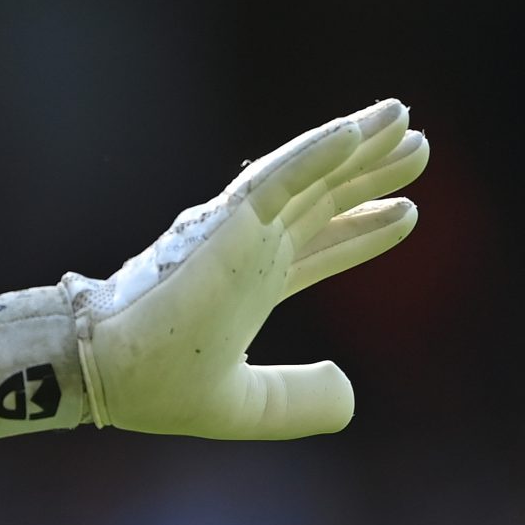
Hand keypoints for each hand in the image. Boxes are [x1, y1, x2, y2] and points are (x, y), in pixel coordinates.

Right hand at [0, 99, 428, 441]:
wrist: (107, 371)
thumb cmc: (154, 384)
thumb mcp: (246, 406)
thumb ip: (300, 401)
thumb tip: (350, 391)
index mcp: (251, 286)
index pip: (318, 248)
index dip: (362, 230)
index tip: (407, 211)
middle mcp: (249, 249)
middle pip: (323, 198)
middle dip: (369, 173)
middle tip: (417, 145)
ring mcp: (239, 230)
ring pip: (310, 175)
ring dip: (357, 145)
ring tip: (402, 118)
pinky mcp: (228, 223)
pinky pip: (280, 178)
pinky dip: (317, 152)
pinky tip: (356, 132)